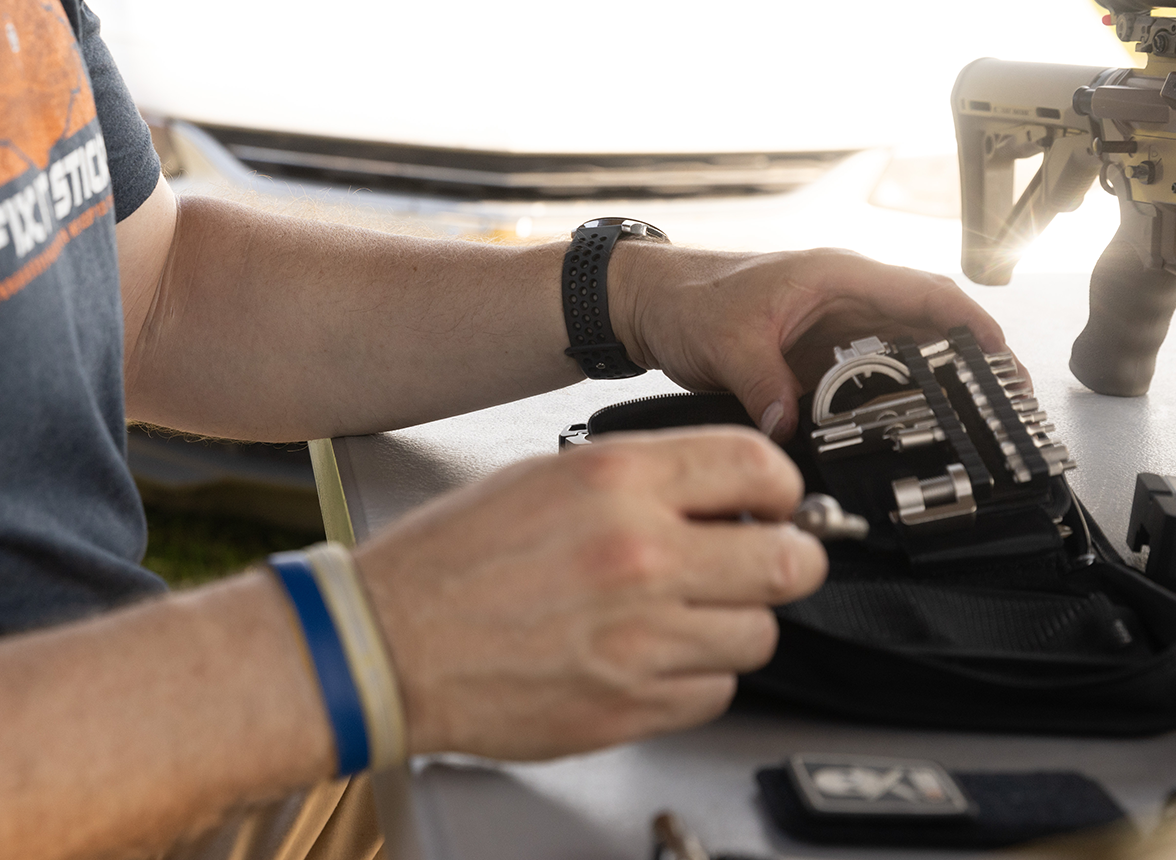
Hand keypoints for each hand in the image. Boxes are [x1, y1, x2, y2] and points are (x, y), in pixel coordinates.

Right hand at [353, 426, 824, 759]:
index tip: (775, 506)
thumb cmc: (449, 562)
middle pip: (789, 562)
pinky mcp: (630, 706)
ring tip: (684, 615)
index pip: (761, 468)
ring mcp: (640, 638)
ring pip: (759, 634)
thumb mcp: (544, 478)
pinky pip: (715, 693)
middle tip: (758, 563)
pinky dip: (696, 679)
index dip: (781, 490)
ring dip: (733, 624)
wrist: (387, 645)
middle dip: (783, 560)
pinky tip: (651, 658)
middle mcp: (639, 555)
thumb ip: (641, 482)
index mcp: (617, 482)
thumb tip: (719, 497)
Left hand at [612, 246, 1009, 439]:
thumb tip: (791, 427)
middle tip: (1006, 401)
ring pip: (908, 353)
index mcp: (837, 276)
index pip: (925, 293)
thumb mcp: (726, 342)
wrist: (649, 304)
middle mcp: (847, 298)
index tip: (1001, 358)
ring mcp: (837, 328)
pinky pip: (874, 377)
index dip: (971, 324)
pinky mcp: (822, 357)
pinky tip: (915, 428)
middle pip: (930, 326)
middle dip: (974, 360)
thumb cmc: (687, 299)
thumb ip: (762, 385)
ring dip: (943, 382)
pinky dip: (899, 399)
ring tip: (979, 419)